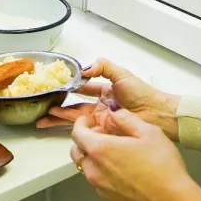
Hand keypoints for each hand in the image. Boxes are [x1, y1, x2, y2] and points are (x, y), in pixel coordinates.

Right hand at [38, 58, 180, 141]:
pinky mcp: (104, 133)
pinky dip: (73, 131)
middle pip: (75, 106)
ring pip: (76, 119)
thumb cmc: (143, 94)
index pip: (83, 88)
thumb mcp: (122, 74)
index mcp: (105, 91)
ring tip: (44, 120)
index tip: (56, 87)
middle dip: (59, 107)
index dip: (70, 87)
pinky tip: (62, 129)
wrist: (157, 114)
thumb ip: (103, 67)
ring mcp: (102, 120)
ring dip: (60, 119)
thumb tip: (84, 69)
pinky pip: (86, 131)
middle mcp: (101, 106)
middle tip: (44, 108)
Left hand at [71, 110, 200, 200]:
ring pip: (87, 168)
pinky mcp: (109, 199)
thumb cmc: (163, 168)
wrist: (173, 200)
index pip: (77, 133)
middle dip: (85, 140)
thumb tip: (115, 112)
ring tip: (114, 152)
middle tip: (101, 134)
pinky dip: (103, 172)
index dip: (81, 123)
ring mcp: (100, 187)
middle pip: (77, 152)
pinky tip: (122, 169)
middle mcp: (96, 170)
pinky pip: (98, 182)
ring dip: (94, 157)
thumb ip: (127, 118)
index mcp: (101, 149)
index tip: (87, 120)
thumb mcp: (149, 132)